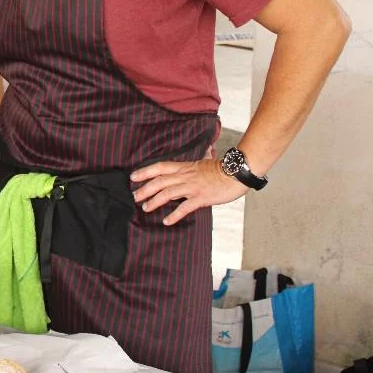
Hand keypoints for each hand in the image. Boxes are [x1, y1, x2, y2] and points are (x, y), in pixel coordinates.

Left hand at [130, 158, 247, 225]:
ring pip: (168, 193)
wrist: (238, 172)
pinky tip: (166, 221)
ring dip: (154, 201)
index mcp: (185, 167)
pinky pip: (185, 207)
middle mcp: (185, 176)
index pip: (160, 167)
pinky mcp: (201, 197)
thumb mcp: (207, 161)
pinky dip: (174, 215)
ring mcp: (192, 187)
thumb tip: (205, 150)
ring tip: (145, 208)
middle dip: (144, 189)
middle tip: (134, 197)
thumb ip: (201, 159)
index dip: (145, 171)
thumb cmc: (224, 168)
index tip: (133, 177)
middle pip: (159, 181)